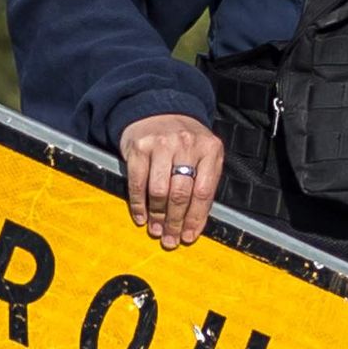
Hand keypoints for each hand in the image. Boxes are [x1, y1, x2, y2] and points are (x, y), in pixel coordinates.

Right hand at [118, 111, 225, 246]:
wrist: (159, 110)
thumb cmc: (184, 141)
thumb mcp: (204, 155)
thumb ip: (204, 183)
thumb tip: (195, 223)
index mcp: (210, 149)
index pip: (204, 192)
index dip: (196, 219)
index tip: (190, 236)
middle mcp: (187, 145)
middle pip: (181, 194)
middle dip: (175, 222)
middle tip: (171, 239)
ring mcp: (162, 144)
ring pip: (159, 191)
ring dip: (157, 216)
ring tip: (156, 230)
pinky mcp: (139, 147)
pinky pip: (137, 183)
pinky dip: (138, 204)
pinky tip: (141, 216)